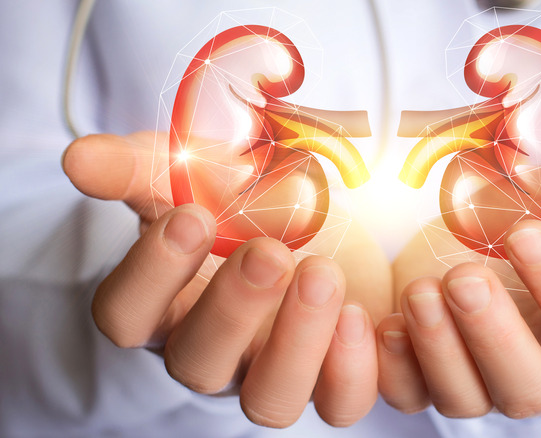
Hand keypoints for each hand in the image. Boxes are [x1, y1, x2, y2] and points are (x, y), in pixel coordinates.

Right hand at [62, 133, 392, 426]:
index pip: (125, 316)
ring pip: (269, 401)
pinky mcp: (335, 376)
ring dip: (296, 343)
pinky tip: (359, 315)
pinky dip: (351, 371)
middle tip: (270, 251)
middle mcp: (216, 349)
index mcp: (169, 302)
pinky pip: (340, 405)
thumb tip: (79, 159)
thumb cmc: (250, 198)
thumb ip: (141, 166)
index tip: (190, 216)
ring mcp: (275, 369)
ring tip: (323, 273)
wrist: (329, 213)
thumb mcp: (197, 172)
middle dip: (232, 309)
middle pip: (197, 364)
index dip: (149, 275)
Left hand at [378, 162, 540, 417]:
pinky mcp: (428, 367)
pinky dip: (392, 367)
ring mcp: (481, 373)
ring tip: (423, 291)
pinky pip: (409, 393)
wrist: (499, 210)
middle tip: (464, 277)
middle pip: (527, 387)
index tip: (527, 230)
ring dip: (440, 350)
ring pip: (464, 397)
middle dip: (494, 336)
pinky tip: (381, 322)